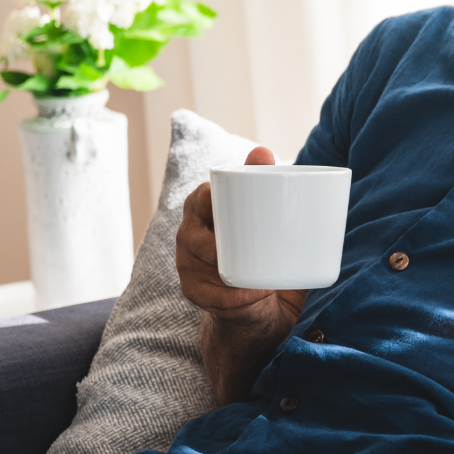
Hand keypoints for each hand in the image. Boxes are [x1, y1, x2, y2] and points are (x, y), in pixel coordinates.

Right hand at [175, 146, 300, 323]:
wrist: (257, 302)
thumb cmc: (258, 248)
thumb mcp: (263, 217)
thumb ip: (264, 183)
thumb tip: (263, 151)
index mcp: (204, 210)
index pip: (201, 198)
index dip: (212, 197)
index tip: (229, 201)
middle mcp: (190, 235)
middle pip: (193, 232)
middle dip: (215, 238)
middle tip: (249, 243)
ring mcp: (189, 265)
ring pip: (199, 263)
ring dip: (227, 268)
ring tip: (259, 272)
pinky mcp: (196, 292)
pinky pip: (210, 296)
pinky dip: (234, 297)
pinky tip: (255, 294)